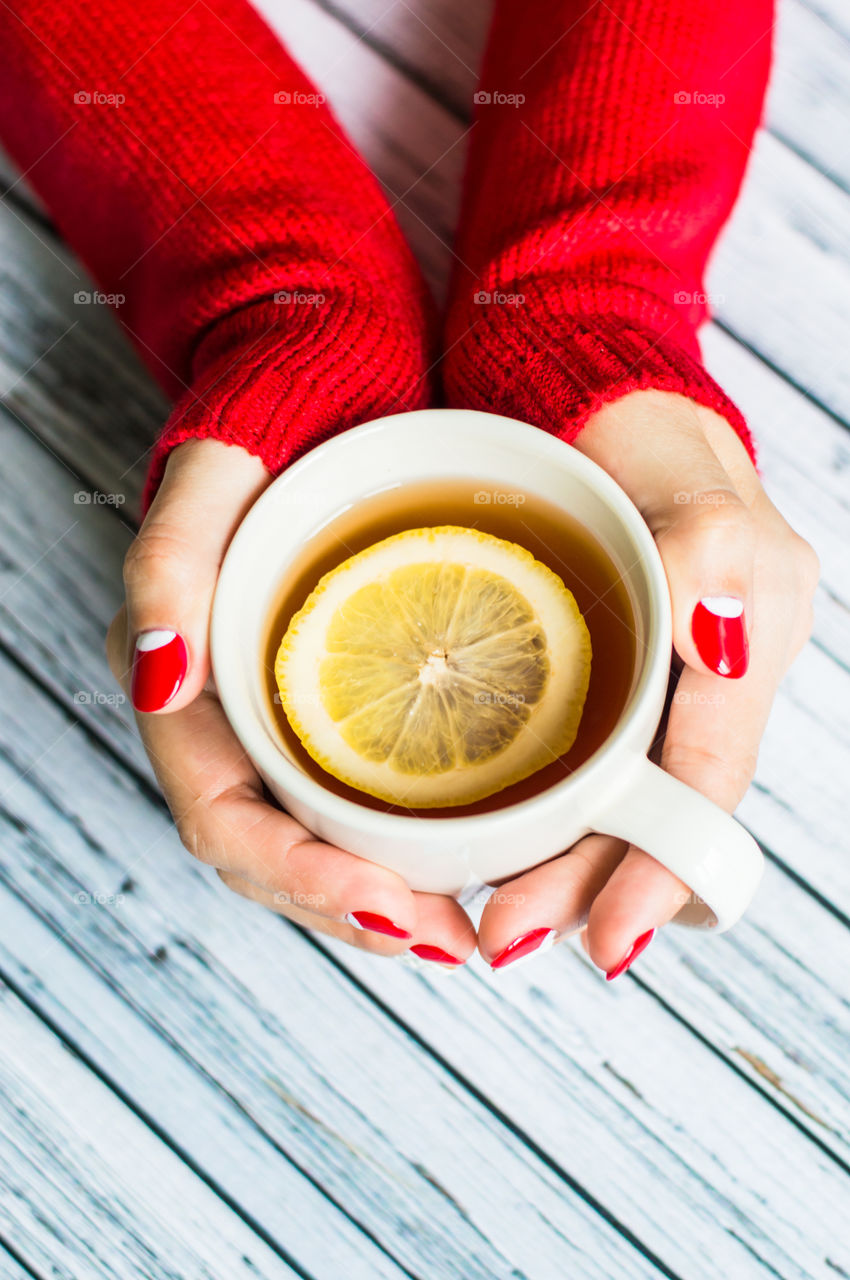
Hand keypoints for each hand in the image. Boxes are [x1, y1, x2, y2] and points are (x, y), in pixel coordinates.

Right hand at [106, 440, 474, 966]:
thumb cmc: (270, 415)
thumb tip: (155, 678)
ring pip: (319, 843)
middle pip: (274, 855)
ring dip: (387, 901)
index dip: (298, 873)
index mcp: (188, 680)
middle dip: (358, 912)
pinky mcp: (336, 701)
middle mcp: (229, 715)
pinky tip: (468, 861)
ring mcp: (283, 715)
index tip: (390, 902)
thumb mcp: (216, 470)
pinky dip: (406, 849)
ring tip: (468, 930)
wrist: (324, 375)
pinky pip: (360, 800)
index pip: (224, 816)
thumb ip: (170, 562)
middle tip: (454, 940)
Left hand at [476, 390, 818, 976]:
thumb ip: (716, 551)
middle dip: (586, 888)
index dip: (661, 870)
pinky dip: (547, 815)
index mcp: (744, 648)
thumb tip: (724, 641)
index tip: (607, 943)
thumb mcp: (689, 475)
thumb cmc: (645, 430)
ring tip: (488, 916)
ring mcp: (653, 683)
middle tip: (504, 936)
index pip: (706, 786)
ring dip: (560, 869)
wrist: (593, 395)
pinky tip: (493, 843)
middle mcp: (702, 682)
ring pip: (614, 804)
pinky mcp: (604, 675)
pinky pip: (585, 763)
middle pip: (652, 815)